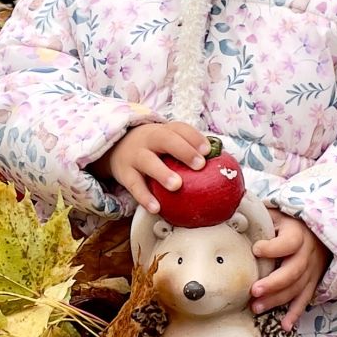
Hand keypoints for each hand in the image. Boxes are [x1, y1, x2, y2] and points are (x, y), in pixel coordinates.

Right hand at [94, 121, 209, 213]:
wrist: (115, 149)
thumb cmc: (152, 149)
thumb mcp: (166, 143)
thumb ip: (188, 151)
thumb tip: (221, 166)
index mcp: (163, 130)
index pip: (180, 128)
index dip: (194, 138)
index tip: (208, 150)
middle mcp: (149, 139)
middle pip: (165, 138)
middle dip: (183, 151)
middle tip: (199, 164)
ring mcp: (135, 155)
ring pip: (147, 161)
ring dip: (162, 173)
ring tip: (177, 185)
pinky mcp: (124, 173)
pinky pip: (134, 185)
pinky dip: (144, 197)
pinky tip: (156, 208)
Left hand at [251, 209, 327, 330]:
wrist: (318, 231)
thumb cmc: (287, 222)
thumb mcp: (276, 214)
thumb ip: (259, 216)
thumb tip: (231, 213)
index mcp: (298, 233)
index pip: (289, 242)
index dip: (274, 248)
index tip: (256, 250)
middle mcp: (307, 253)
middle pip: (293, 271)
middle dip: (273, 283)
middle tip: (253, 291)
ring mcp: (311, 270)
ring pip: (297, 288)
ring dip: (277, 300)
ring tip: (256, 308)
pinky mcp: (312, 282)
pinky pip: (304, 300)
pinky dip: (295, 314)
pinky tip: (284, 326)